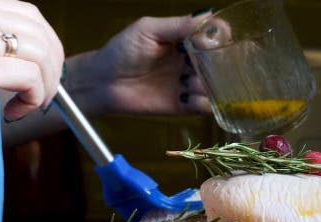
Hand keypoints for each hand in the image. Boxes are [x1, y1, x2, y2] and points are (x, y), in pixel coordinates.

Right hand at [0, 0, 63, 130]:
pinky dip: (34, 98)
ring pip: (41, 55)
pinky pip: (28, 78)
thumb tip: (24, 55)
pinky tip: (15, 112)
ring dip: (45, 86)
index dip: (48, 46)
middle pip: (41, 34)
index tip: (44, 71)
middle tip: (43, 92)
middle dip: (54, 68)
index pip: (29, 15)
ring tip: (28, 104)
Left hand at [68, 15, 209, 115]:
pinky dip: (204, 104)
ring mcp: (187, 83)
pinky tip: (186, 96)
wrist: (102, 82)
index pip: (213, 35)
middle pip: (218, 61)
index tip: (210, 42)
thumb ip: (177, 25)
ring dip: (207, 84)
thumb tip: (206, 15)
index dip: (218, 37)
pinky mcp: (183, 105)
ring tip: (188, 83)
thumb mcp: (147, 30)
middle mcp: (189, 61)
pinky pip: (204, 107)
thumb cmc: (120, 52)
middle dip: (215, 64)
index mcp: (183, 40)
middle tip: (198, 65)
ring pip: (214, 85)